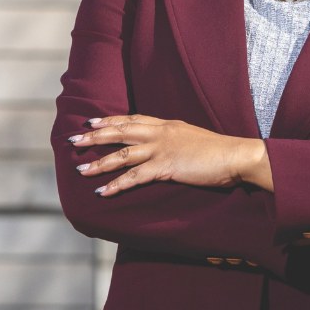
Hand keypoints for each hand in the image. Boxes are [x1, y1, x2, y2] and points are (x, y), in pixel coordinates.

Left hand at [67, 114, 267, 195]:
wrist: (235, 155)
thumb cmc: (217, 150)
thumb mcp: (191, 137)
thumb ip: (174, 138)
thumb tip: (163, 143)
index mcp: (165, 124)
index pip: (131, 119)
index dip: (109, 120)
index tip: (91, 122)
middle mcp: (159, 133)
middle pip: (119, 131)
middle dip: (94, 136)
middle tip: (73, 139)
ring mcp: (161, 149)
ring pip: (122, 154)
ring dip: (99, 163)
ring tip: (80, 170)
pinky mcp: (166, 167)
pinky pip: (135, 177)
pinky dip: (117, 185)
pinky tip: (103, 191)